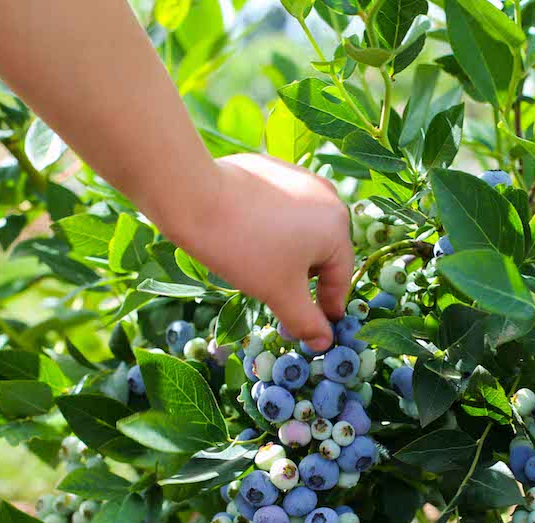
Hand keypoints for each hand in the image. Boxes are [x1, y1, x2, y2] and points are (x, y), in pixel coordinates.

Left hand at [170, 153, 353, 351]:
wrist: (194, 196)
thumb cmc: (245, 248)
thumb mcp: (279, 292)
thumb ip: (307, 320)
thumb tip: (324, 342)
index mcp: (337, 225)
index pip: (339, 278)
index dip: (326, 309)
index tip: (311, 330)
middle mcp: (327, 196)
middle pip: (322, 253)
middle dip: (303, 282)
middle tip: (280, 304)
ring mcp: (299, 177)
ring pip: (300, 230)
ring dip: (287, 256)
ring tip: (259, 272)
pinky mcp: (272, 168)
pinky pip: (280, 209)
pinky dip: (270, 230)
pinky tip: (247, 241)